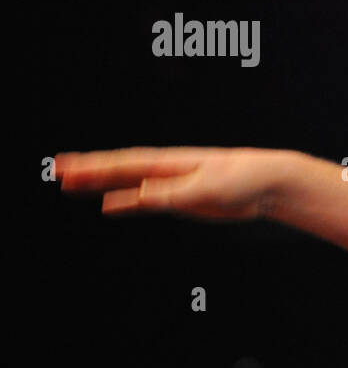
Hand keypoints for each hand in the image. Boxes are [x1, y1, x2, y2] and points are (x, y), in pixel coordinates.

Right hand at [54, 146, 290, 220]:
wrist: (269, 183)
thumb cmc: (243, 177)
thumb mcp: (206, 188)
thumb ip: (171, 193)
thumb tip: (137, 195)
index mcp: (170, 162)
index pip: (124, 163)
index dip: (94, 166)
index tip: (68, 165)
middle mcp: (166, 170)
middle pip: (119, 171)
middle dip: (89, 172)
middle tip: (58, 171)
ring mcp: (172, 184)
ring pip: (128, 184)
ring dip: (101, 186)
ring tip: (72, 184)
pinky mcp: (182, 199)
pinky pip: (145, 202)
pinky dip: (125, 203)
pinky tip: (108, 206)